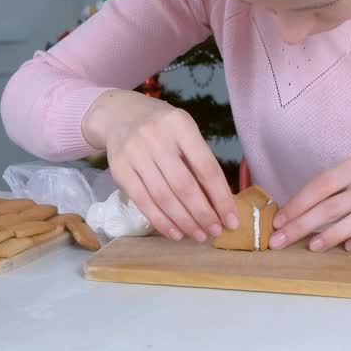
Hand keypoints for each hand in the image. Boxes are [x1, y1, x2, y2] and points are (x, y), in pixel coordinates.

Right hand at [83, 89, 238, 241]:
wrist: (119, 115)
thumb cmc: (162, 127)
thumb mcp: (184, 132)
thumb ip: (199, 161)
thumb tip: (220, 204)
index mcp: (180, 125)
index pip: (206, 167)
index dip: (221, 197)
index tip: (232, 220)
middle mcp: (156, 137)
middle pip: (184, 185)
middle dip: (203, 214)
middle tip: (216, 232)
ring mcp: (134, 153)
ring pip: (163, 197)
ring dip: (184, 222)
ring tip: (199, 235)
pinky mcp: (119, 169)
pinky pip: (143, 201)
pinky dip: (161, 221)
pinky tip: (175, 233)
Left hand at [271, 155, 350, 251]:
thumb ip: (327, 193)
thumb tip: (288, 217)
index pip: (322, 184)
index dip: (297, 204)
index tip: (278, 222)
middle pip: (333, 205)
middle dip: (303, 225)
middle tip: (281, 241)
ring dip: (331, 235)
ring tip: (312, 247)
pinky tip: (348, 247)